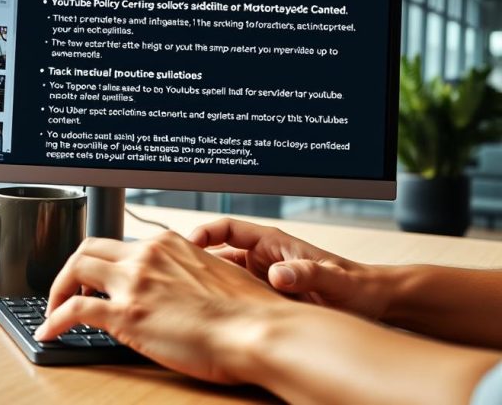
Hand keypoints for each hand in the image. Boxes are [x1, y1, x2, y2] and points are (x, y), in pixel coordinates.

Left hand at [34, 232, 289, 383]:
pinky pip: (74, 310)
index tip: (96, 279)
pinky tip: (48, 331)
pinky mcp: (126, 313)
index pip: (121, 246)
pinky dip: (54, 319)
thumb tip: (177, 291)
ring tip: (53, 310)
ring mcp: (134, 282)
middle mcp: (146, 255)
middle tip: (67, 291)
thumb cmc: (250, 314)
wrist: (259, 331)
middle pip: (88, 248)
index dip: (102, 264)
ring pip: (75, 268)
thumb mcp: (217, 278)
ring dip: (58, 289)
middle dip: (72, 269)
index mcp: (169, 244)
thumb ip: (188, 276)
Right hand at [189, 218, 387, 319]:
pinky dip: (220, 304)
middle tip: (175, 275)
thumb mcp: (333, 280)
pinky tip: (211, 317)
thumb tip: (279, 274)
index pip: (229, 228)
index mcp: (273, 243)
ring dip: (206, 285)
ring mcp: (262, 278)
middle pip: (217, 254)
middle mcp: (263, 258)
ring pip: (222, 277)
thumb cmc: (356, 285)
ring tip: (187, 297)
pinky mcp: (265, 297)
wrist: (370, 303)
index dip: (205, 233)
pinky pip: (234, 296)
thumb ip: (306, 274)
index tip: (188, 244)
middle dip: (195, 262)